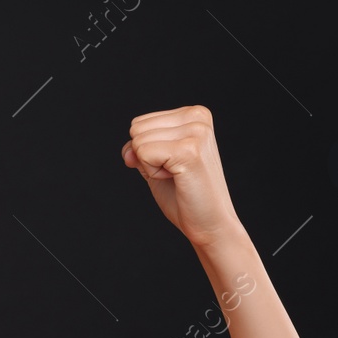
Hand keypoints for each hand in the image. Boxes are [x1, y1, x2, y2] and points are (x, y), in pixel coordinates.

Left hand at [120, 105, 242, 248]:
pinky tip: (177, 179)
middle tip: (175, 173)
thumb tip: (127, 150)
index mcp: (194, 114)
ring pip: (138, 142)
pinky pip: (143, 154)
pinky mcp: (189, 151)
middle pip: (136, 129)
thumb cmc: (184, 195)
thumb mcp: (155, 164)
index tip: (173, 165)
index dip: (147, 151)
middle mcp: (198, 117)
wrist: (210, 223)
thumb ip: (138, 149)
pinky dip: (153, 173)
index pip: (139, 123)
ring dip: (152, 166)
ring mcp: (196, 132)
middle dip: (147, 157)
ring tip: (178, 176)